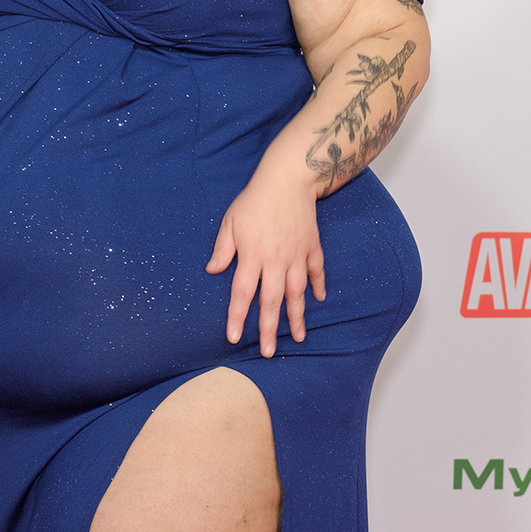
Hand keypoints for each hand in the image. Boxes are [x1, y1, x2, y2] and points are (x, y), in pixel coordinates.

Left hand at [205, 168, 325, 357]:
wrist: (288, 179)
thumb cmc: (254, 200)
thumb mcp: (230, 222)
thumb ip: (222, 249)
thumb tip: (212, 271)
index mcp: (252, 256)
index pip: (242, 294)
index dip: (238, 317)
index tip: (234, 338)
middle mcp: (275, 260)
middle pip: (272, 301)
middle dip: (270, 329)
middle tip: (270, 353)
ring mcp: (296, 255)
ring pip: (297, 292)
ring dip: (298, 316)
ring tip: (299, 337)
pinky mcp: (312, 246)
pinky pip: (316, 271)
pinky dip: (318, 286)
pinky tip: (318, 300)